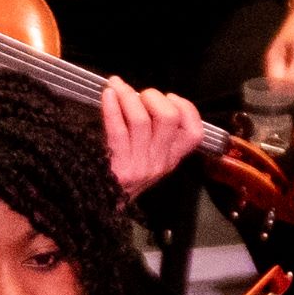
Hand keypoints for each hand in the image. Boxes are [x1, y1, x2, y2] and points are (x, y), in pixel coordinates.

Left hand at [96, 78, 197, 198]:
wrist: (99, 206)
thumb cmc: (121, 175)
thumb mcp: (147, 160)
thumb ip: (154, 134)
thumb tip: (143, 97)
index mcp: (170, 159)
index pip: (194, 133)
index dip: (186, 108)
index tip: (169, 97)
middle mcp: (159, 162)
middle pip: (169, 118)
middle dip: (154, 96)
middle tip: (139, 94)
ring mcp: (140, 166)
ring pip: (142, 120)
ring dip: (128, 97)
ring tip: (117, 88)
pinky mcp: (119, 166)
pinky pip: (118, 130)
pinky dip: (111, 107)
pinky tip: (107, 95)